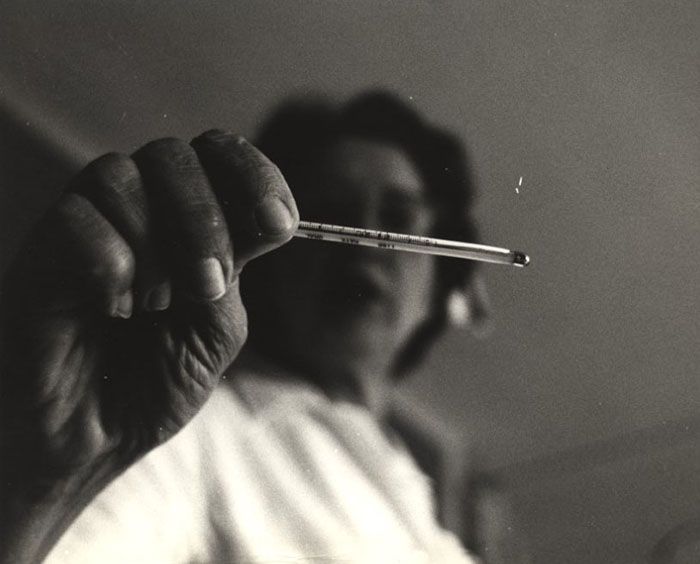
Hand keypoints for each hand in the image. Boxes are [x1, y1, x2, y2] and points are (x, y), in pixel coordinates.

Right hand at [0, 131, 297, 560]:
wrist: (90, 441)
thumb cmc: (154, 386)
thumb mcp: (215, 334)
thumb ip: (232, 275)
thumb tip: (254, 225)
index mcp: (190, 228)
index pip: (221, 158)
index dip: (256, 176)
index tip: (279, 225)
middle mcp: (139, 215)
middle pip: (173, 155)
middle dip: (204, 217)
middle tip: (208, 285)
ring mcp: (89, 227)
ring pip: (118, 175)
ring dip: (153, 244)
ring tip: (154, 305)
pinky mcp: (40, 251)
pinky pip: (74, 217)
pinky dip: (108, 261)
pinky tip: (114, 307)